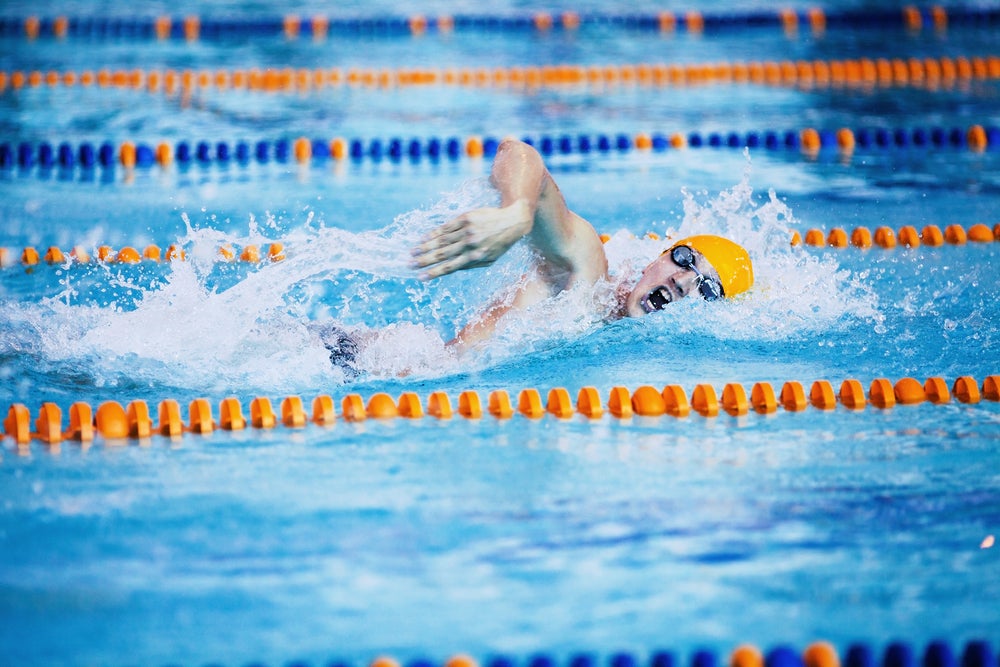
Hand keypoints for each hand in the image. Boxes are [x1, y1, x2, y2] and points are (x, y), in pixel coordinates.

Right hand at [411, 200, 531, 278]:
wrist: (512, 221)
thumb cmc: (500, 244)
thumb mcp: (489, 260)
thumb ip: (470, 265)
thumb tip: (451, 269)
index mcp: (474, 257)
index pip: (450, 267)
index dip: (434, 273)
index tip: (420, 277)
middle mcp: (469, 245)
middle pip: (442, 254)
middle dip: (424, 260)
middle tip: (410, 264)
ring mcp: (466, 230)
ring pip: (441, 241)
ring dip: (425, 247)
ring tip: (412, 252)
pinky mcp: (465, 218)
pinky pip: (446, 227)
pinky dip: (434, 233)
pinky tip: (423, 238)